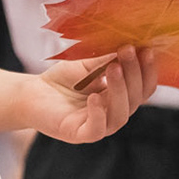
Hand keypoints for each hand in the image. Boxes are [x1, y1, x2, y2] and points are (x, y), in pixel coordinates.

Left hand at [21, 46, 156, 143]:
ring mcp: (98, 126)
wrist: (31, 94)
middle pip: (134, 100)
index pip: (142, 88)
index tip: (147, 49)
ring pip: (120, 116)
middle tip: (127, 51)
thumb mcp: (86, 65)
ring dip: (120, 91)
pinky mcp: (79, 134)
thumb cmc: (62, 80)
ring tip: (114, 68)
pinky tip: (95, 97)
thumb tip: (130, 44)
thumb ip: (106, 59)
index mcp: (120, 98)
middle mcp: (113, 114)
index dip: (147, 71)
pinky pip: (96, 130)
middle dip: (134, 75)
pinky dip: (98, 114)